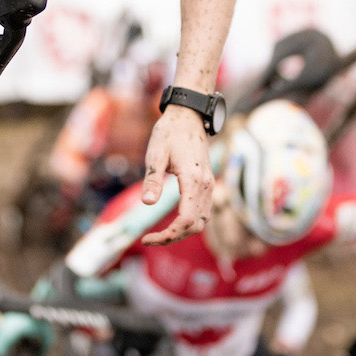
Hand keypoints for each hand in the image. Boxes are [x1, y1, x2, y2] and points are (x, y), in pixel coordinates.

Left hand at [139, 105, 213, 244]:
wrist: (188, 115)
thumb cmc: (170, 132)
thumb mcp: (156, 154)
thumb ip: (153, 180)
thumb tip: (147, 204)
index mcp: (194, 181)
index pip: (185, 221)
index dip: (167, 235)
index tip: (146, 239)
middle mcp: (206, 185)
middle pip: (195, 226)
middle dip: (173, 237)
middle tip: (150, 239)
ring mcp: (209, 184)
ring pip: (201, 221)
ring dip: (182, 232)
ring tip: (159, 234)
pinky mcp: (207, 183)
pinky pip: (203, 211)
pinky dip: (189, 222)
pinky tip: (173, 222)